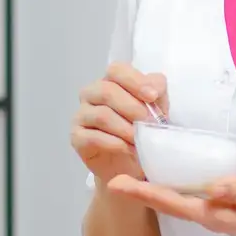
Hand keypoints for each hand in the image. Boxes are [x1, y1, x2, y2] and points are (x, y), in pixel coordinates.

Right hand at [72, 64, 166, 187]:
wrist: (131, 166)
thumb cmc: (142, 132)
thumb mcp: (157, 109)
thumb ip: (158, 92)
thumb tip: (155, 88)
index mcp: (111, 81)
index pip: (116, 70)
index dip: (135, 81)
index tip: (153, 97)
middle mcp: (91, 94)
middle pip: (107, 91)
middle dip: (132, 108)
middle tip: (149, 124)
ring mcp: (81, 115)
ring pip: (101, 115)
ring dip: (125, 128)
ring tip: (140, 140)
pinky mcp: (77, 137)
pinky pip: (93, 137)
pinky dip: (115, 143)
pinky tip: (129, 149)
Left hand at [103, 176, 235, 235]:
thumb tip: (211, 186)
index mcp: (213, 215)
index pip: (172, 203)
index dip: (144, 193)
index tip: (119, 185)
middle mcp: (209, 214)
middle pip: (167, 202)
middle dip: (140, 192)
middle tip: (113, 181)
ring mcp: (215, 210)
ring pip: (177, 200)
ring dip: (153, 190)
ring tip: (131, 178)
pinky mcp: (223, 204)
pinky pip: (191, 195)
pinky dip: (173, 186)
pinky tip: (167, 177)